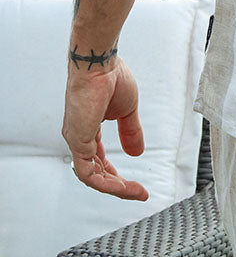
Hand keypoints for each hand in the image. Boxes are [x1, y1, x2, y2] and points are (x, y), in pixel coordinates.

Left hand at [62, 55, 148, 200]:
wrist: (99, 63)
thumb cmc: (110, 77)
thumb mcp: (127, 109)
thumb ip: (131, 132)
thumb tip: (137, 153)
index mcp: (89, 127)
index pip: (99, 159)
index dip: (116, 174)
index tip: (135, 183)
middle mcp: (80, 136)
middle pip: (96, 172)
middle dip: (117, 185)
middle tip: (137, 192)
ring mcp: (77, 140)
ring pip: (93, 177)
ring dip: (115, 188)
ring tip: (135, 192)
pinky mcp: (77, 142)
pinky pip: (89, 174)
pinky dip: (107, 183)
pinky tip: (122, 186)